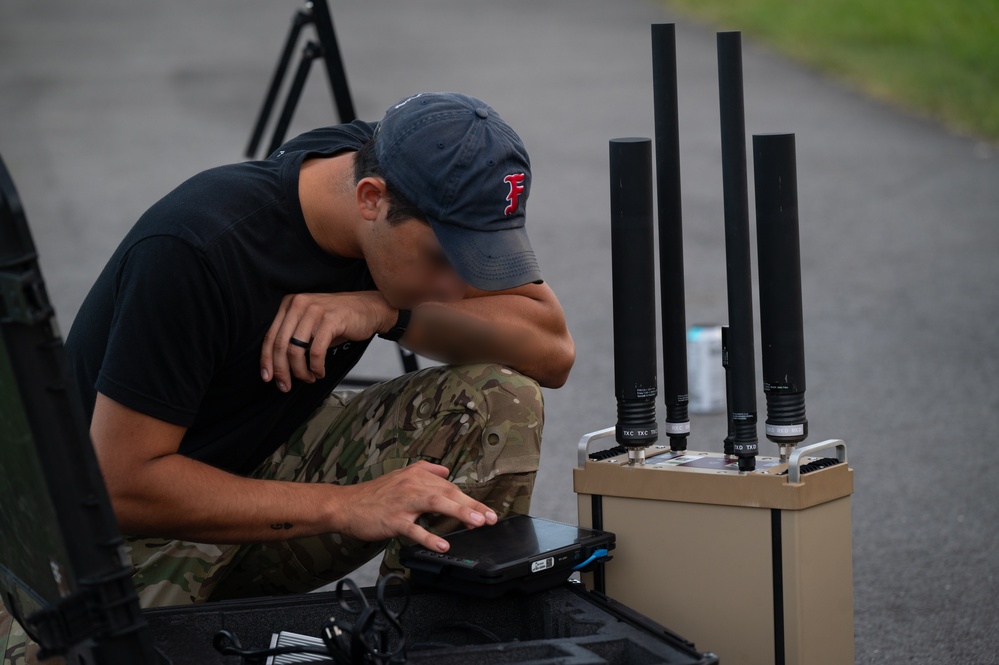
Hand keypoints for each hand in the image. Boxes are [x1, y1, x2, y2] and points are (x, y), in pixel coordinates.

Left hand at [260, 291, 393, 391]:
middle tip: (286, 386)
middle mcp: (298, 304)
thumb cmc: (339, 320)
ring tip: (309, 378)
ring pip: (296, 350)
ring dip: (301, 371)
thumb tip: (278, 366)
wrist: (369, 308)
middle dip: (282, 370)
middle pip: (280, 345)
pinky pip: (316, 351)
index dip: (266, 360)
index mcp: (289, 304)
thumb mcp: (310, 323)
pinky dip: (316, 367)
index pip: (270, 336)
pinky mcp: (330, 320)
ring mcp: (314, 310)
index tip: (267, 377)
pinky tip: (320, 372)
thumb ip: (293, 336)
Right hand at [333, 461, 497, 551]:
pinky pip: (414, 529)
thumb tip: (446, 470)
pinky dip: (429, 537)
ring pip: (436, 504)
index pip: (450, 486)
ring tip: (477, 523)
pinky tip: (443, 545)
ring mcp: (404, 502)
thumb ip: (425, 470)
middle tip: (491, 517)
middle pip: (448, 493)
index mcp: (417, 475)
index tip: (485, 511)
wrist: (345, 505)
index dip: (469, 500)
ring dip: (459, 513)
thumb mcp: (401, 475)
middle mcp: (413, 485)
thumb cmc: (374, 494)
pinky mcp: (394, 519)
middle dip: (472, 505)